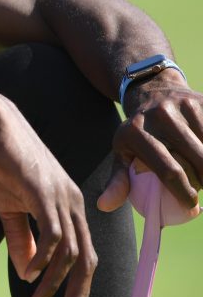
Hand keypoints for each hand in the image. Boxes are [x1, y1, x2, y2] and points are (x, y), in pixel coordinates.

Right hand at [0, 97, 95, 296]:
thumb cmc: (0, 160)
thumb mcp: (9, 206)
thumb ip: (22, 237)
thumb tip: (28, 272)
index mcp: (68, 204)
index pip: (84, 251)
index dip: (78, 281)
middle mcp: (72, 202)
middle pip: (86, 257)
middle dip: (76, 291)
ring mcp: (60, 196)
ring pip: (70, 251)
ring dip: (55, 282)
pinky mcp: (43, 192)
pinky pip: (53, 235)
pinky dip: (44, 259)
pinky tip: (29, 273)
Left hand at [98, 77, 202, 213]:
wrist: (153, 90)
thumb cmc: (138, 131)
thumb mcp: (123, 150)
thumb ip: (118, 180)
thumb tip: (104, 206)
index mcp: (135, 132)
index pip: (168, 171)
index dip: (184, 192)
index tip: (190, 205)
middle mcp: (160, 116)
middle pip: (199, 161)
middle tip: (200, 187)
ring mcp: (183, 106)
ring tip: (200, 170)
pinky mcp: (202, 101)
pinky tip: (202, 153)